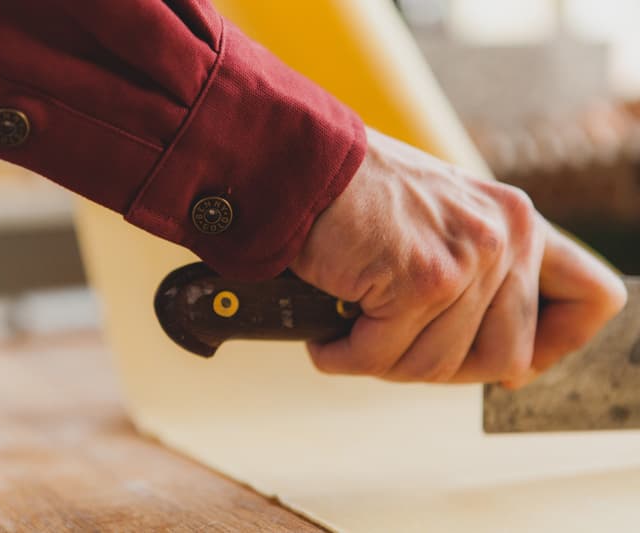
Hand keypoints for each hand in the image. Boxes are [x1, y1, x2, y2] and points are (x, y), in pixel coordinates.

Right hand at [291, 127, 626, 385]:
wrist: (305, 163)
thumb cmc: (360, 196)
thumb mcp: (446, 222)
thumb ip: (485, 276)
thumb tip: (512, 369)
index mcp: (519, 223)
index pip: (594, 300)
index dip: (558, 344)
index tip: (512, 362)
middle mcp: (507, 237)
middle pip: (505, 359)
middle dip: (441, 367)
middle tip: (393, 343)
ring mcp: (467, 260)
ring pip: (437, 367)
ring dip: (384, 363)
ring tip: (352, 334)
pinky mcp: (420, 280)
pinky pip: (381, 357)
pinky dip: (343, 358)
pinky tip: (327, 341)